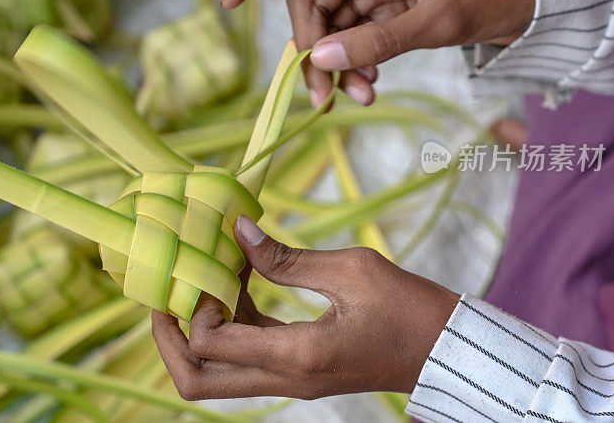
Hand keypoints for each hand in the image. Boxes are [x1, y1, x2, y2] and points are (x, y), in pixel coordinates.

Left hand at [151, 216, 458, 400]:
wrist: (445, 348)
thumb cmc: (409, 307)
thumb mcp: (351, 270)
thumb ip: (287, 256)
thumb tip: (239, 231)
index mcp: (297, 356)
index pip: (211, 343)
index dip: (196, 302)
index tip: (212, 262)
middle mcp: (286, 378)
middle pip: (197, 383)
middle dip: (170, 339)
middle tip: (169, 293)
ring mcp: (290, 381)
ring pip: (217, 376)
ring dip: (201, 331)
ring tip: (208, 277)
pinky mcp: (298, 371)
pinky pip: (246, 358)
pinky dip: (231, 326)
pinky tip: (242, 282)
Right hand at [221, 0, 534, 108]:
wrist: (526, 4)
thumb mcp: (436, 20)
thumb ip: (378, 42)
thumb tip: (321, 63)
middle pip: (308, 4)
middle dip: (313, 52)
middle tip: (326, 97)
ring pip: (328, 31)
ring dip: (335, 69)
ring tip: (361, 98)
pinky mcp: (380, 16)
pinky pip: (349, 44)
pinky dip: (352, 69)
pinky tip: (370, 88)